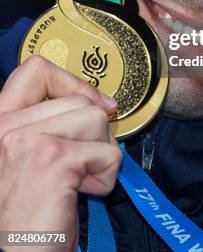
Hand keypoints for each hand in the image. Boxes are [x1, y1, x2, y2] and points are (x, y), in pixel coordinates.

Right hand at [0, 56, 121, 251]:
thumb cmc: (27, 218)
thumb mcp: (30, 159)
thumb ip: (49, 125)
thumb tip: (101, 103)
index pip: (35, 70)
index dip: (72, 81)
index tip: (93, 104)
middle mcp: (4, 126)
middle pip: (78, 98)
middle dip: (94, 133)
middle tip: (80, 166)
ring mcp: (26, 139)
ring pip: (96, 119)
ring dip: (100, 154)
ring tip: (78, 182)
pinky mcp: (52, 159)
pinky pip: (106, 152)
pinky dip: (106, 177)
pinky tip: (81, 195)